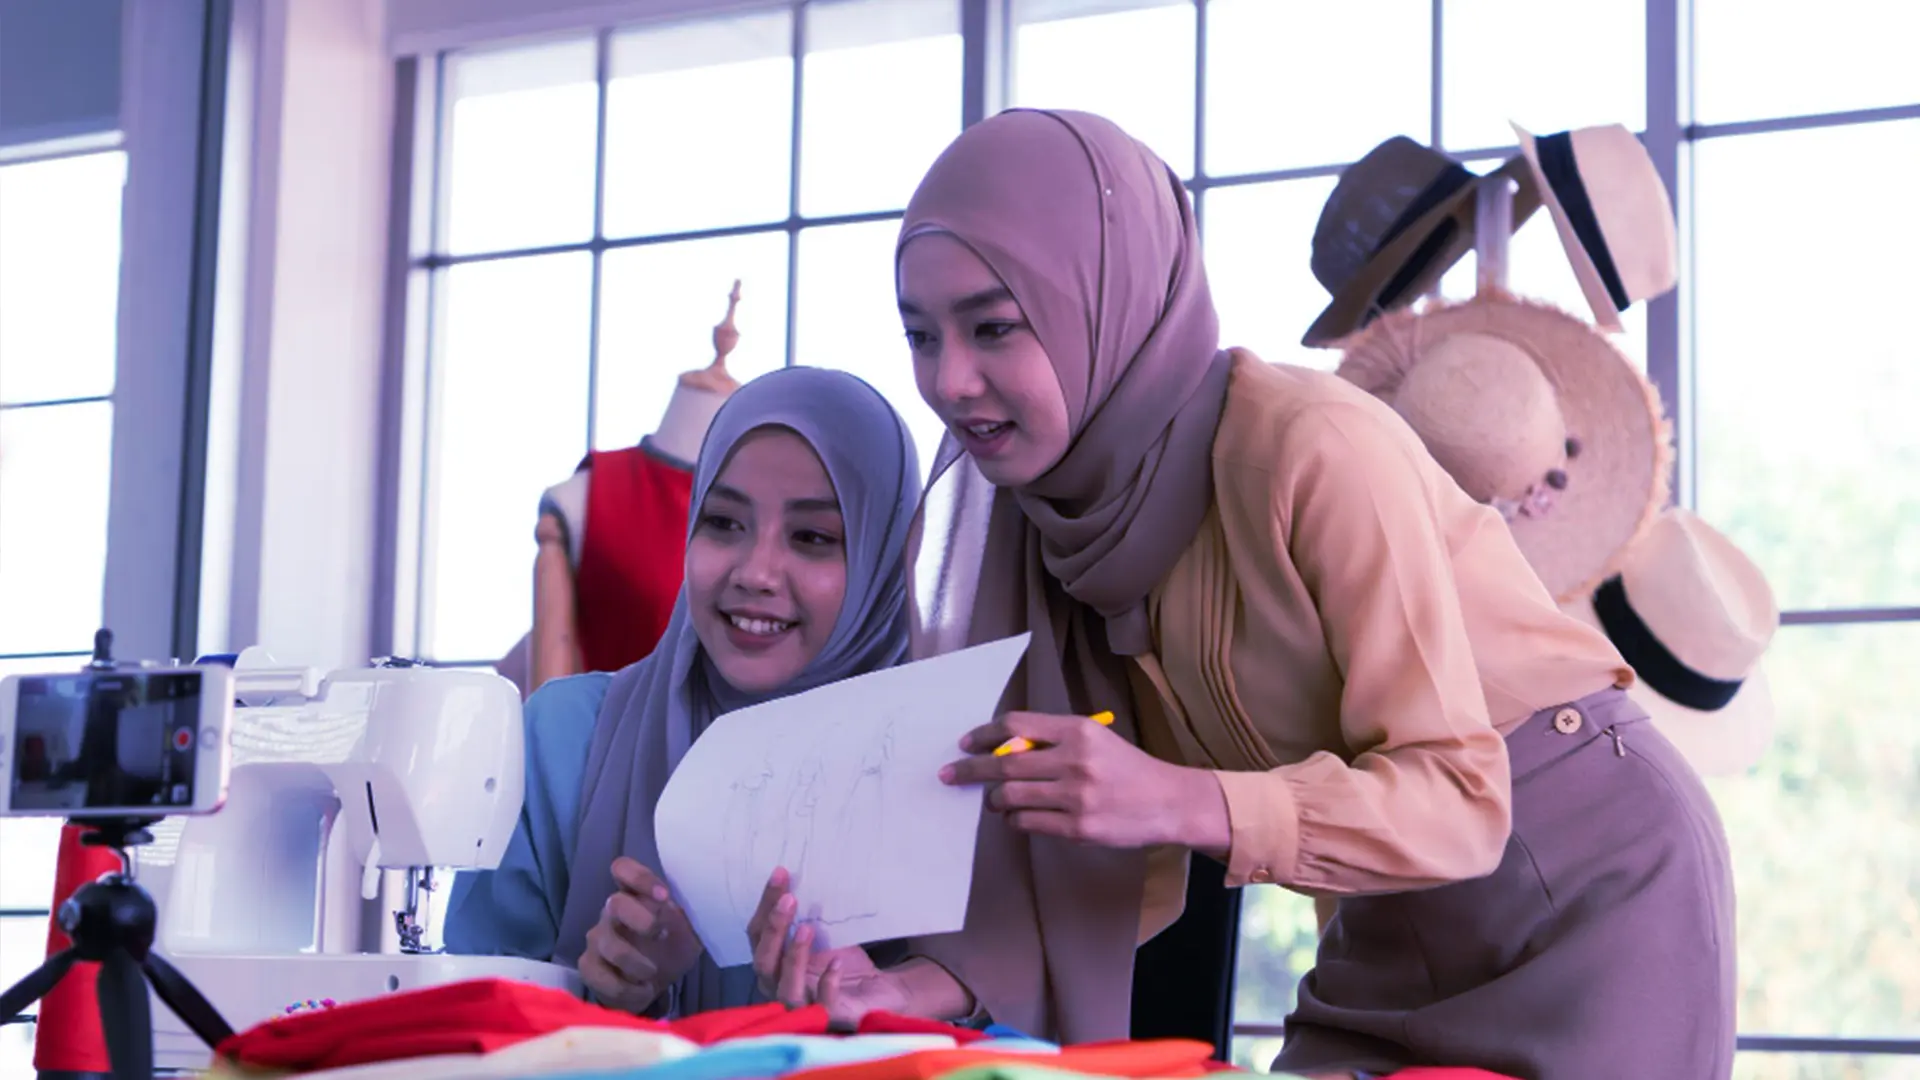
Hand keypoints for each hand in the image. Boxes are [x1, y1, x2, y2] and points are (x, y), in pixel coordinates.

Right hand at [578, 857, 702, 1013]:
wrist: (651, 987)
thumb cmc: (671, 949)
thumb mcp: (690, 930)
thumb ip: (696, 914)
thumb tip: (716, 904)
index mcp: (636, 895)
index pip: (624, 869)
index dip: (640, 877)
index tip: (665, 895)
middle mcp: (612, 911)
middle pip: (615, 903)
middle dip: (640, 918)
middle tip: (662, 934)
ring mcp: (597, 938)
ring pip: (607, 943)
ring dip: (634, 961)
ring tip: (653, 973)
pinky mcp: (589, 966)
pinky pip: (597, 974)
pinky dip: (624, 987)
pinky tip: (642, 990)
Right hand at [747, 868, 907, 1022]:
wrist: (877, 991)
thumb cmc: (841, 961)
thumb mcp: (824, 932)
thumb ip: (808, 913)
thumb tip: (802, 874)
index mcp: (773, 962)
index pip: (757, 933)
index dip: (765, 904)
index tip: (781, 874)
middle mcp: (778, 985)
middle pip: (763, 961)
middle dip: (775, 928)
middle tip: (790, 899)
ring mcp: (801, 1005)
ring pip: (785, 987)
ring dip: (794, 956)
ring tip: (808, 928)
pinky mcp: (828, 1016)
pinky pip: (821, 1006)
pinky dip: (826, 984)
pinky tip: (837, 964)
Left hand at [939, 711, 1226, 850]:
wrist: (1168, 801)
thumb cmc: (1127, 767)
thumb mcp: (1096, 739)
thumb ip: (1054, 740)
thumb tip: (1003, 750)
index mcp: (1078, 730)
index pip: (1016, 725)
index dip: (984, 734)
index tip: (965, 743)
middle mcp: (1075, 760)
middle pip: (1005, 762)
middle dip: (972, 769)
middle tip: (951, 774)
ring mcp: (1075, 796)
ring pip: (1011, 795)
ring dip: (994, 798)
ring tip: (993, 799)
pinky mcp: (1077, 828)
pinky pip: (1028, 823)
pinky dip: (1015, 819)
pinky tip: (1016, 816)